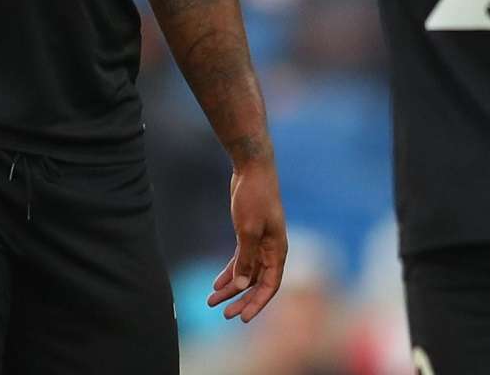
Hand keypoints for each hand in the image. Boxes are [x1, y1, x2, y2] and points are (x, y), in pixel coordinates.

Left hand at [207, 157, 286, 321]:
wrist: (253, 170)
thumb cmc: (255, 197)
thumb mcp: (248, 229)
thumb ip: (246, 258)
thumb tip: (241, 285)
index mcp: (277, 251)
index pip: (270, 285)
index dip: (257, 303)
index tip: (242, 318)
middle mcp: (271, 250)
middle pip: (257, 283)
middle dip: (241, 299)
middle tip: (224, 314)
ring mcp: (260, 243)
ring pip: (246, 273)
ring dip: (231, 288)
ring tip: (211, 301)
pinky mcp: (248, 235)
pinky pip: (240, 261)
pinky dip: (229, 272)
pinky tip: (216, 283)